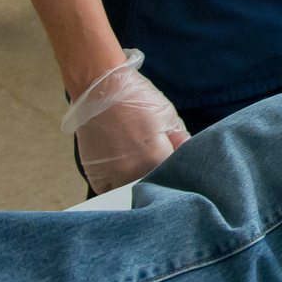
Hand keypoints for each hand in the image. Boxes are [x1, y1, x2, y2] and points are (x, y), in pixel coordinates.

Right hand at [62, 54, 189, 192]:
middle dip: (157, 176)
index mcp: (156, 157)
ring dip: (136, 183)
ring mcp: (111, 175)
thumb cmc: (135, 98)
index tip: (175, 162)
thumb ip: (180, 139)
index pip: (174, 173)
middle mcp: (133, 172)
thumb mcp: (167, 114)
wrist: (99, 89)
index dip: (176, 167)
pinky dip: (115, 185)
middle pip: (152, 184)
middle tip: (154, 162)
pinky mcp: (94, 175)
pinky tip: (120, 171)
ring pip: (130, 191)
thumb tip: (187, 153)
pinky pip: (108, 191)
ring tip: (136, 165)